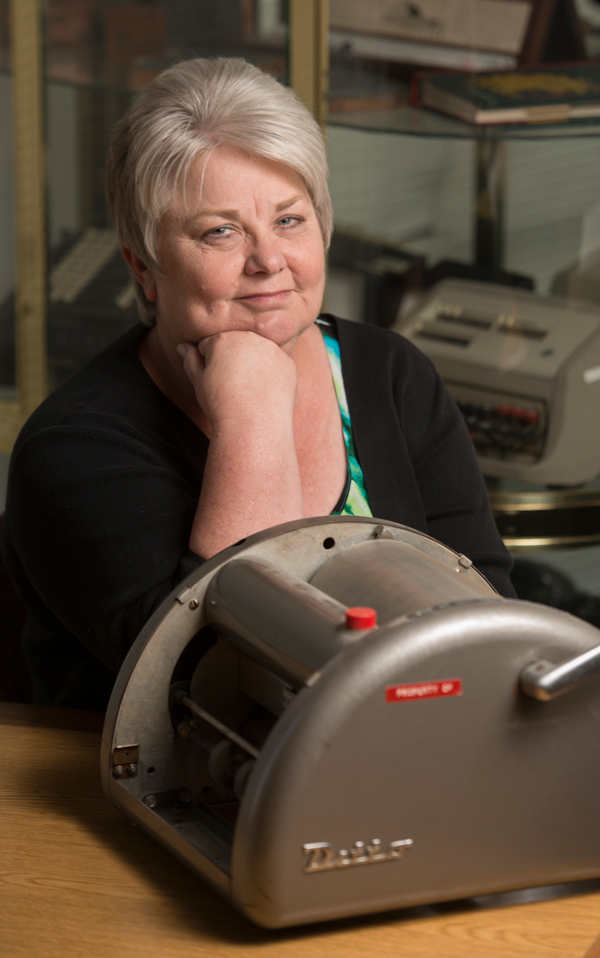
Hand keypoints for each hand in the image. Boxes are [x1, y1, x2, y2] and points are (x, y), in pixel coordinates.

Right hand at [177, 331, 297, 430]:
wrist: (254, 425)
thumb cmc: (222, 404)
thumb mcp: (199, 382)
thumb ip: (191, 360)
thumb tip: (182, 347)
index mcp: (223, 339)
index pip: (210, 344)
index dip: (208, 364)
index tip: (215, 382)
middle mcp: (249, 338)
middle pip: (235, 344)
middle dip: (231, 359)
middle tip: (232, 386)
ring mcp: (271, 350)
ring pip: (256, 352)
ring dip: (252, 364)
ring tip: (248, 390)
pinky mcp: (288, 363)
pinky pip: (275, 364)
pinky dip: (270, 375)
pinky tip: (264, 392)